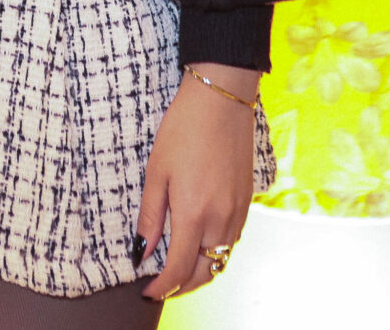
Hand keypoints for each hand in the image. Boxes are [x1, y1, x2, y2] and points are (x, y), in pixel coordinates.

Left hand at [137, 63, 258, 300]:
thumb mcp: (156, 172)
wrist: (222, 100)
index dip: (162, 287)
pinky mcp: (247, 201)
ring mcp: (238, 211)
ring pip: (222, 258)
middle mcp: (221, 219)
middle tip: (162, 285)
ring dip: (202, 270)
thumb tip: (142, 252)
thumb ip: (150, 216)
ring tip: (179, 267)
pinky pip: (233, 239)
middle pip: (205, 272)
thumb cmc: (183, 130)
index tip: (147, 291)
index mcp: (194, 214)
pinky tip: (201, 242)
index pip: (179, 269)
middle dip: (183, 286)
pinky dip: (217, 250)